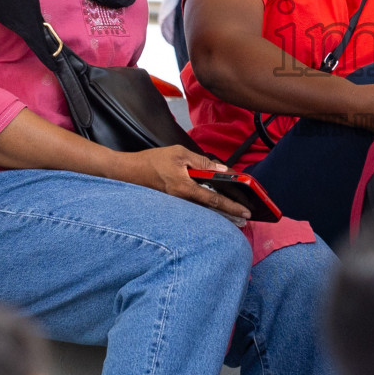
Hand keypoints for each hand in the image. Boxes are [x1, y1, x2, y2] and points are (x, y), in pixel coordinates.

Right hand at [123, 145, 251, 224]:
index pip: (214, 200)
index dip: (232, 207)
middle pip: (210, 210)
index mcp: (184, 188)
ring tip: (234, 218)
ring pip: (202, 211)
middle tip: (244, 220)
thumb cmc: (152, 161)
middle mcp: (181, 200)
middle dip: (229, 215)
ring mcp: (176, 204)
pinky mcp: (172, 204)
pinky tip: (213, 210)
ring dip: (219, 214)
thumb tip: (222, 170)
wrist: (127, 172)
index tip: (246, 212)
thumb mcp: (180, 154)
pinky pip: (192, 208)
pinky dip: (206, 209)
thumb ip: (202, 162)